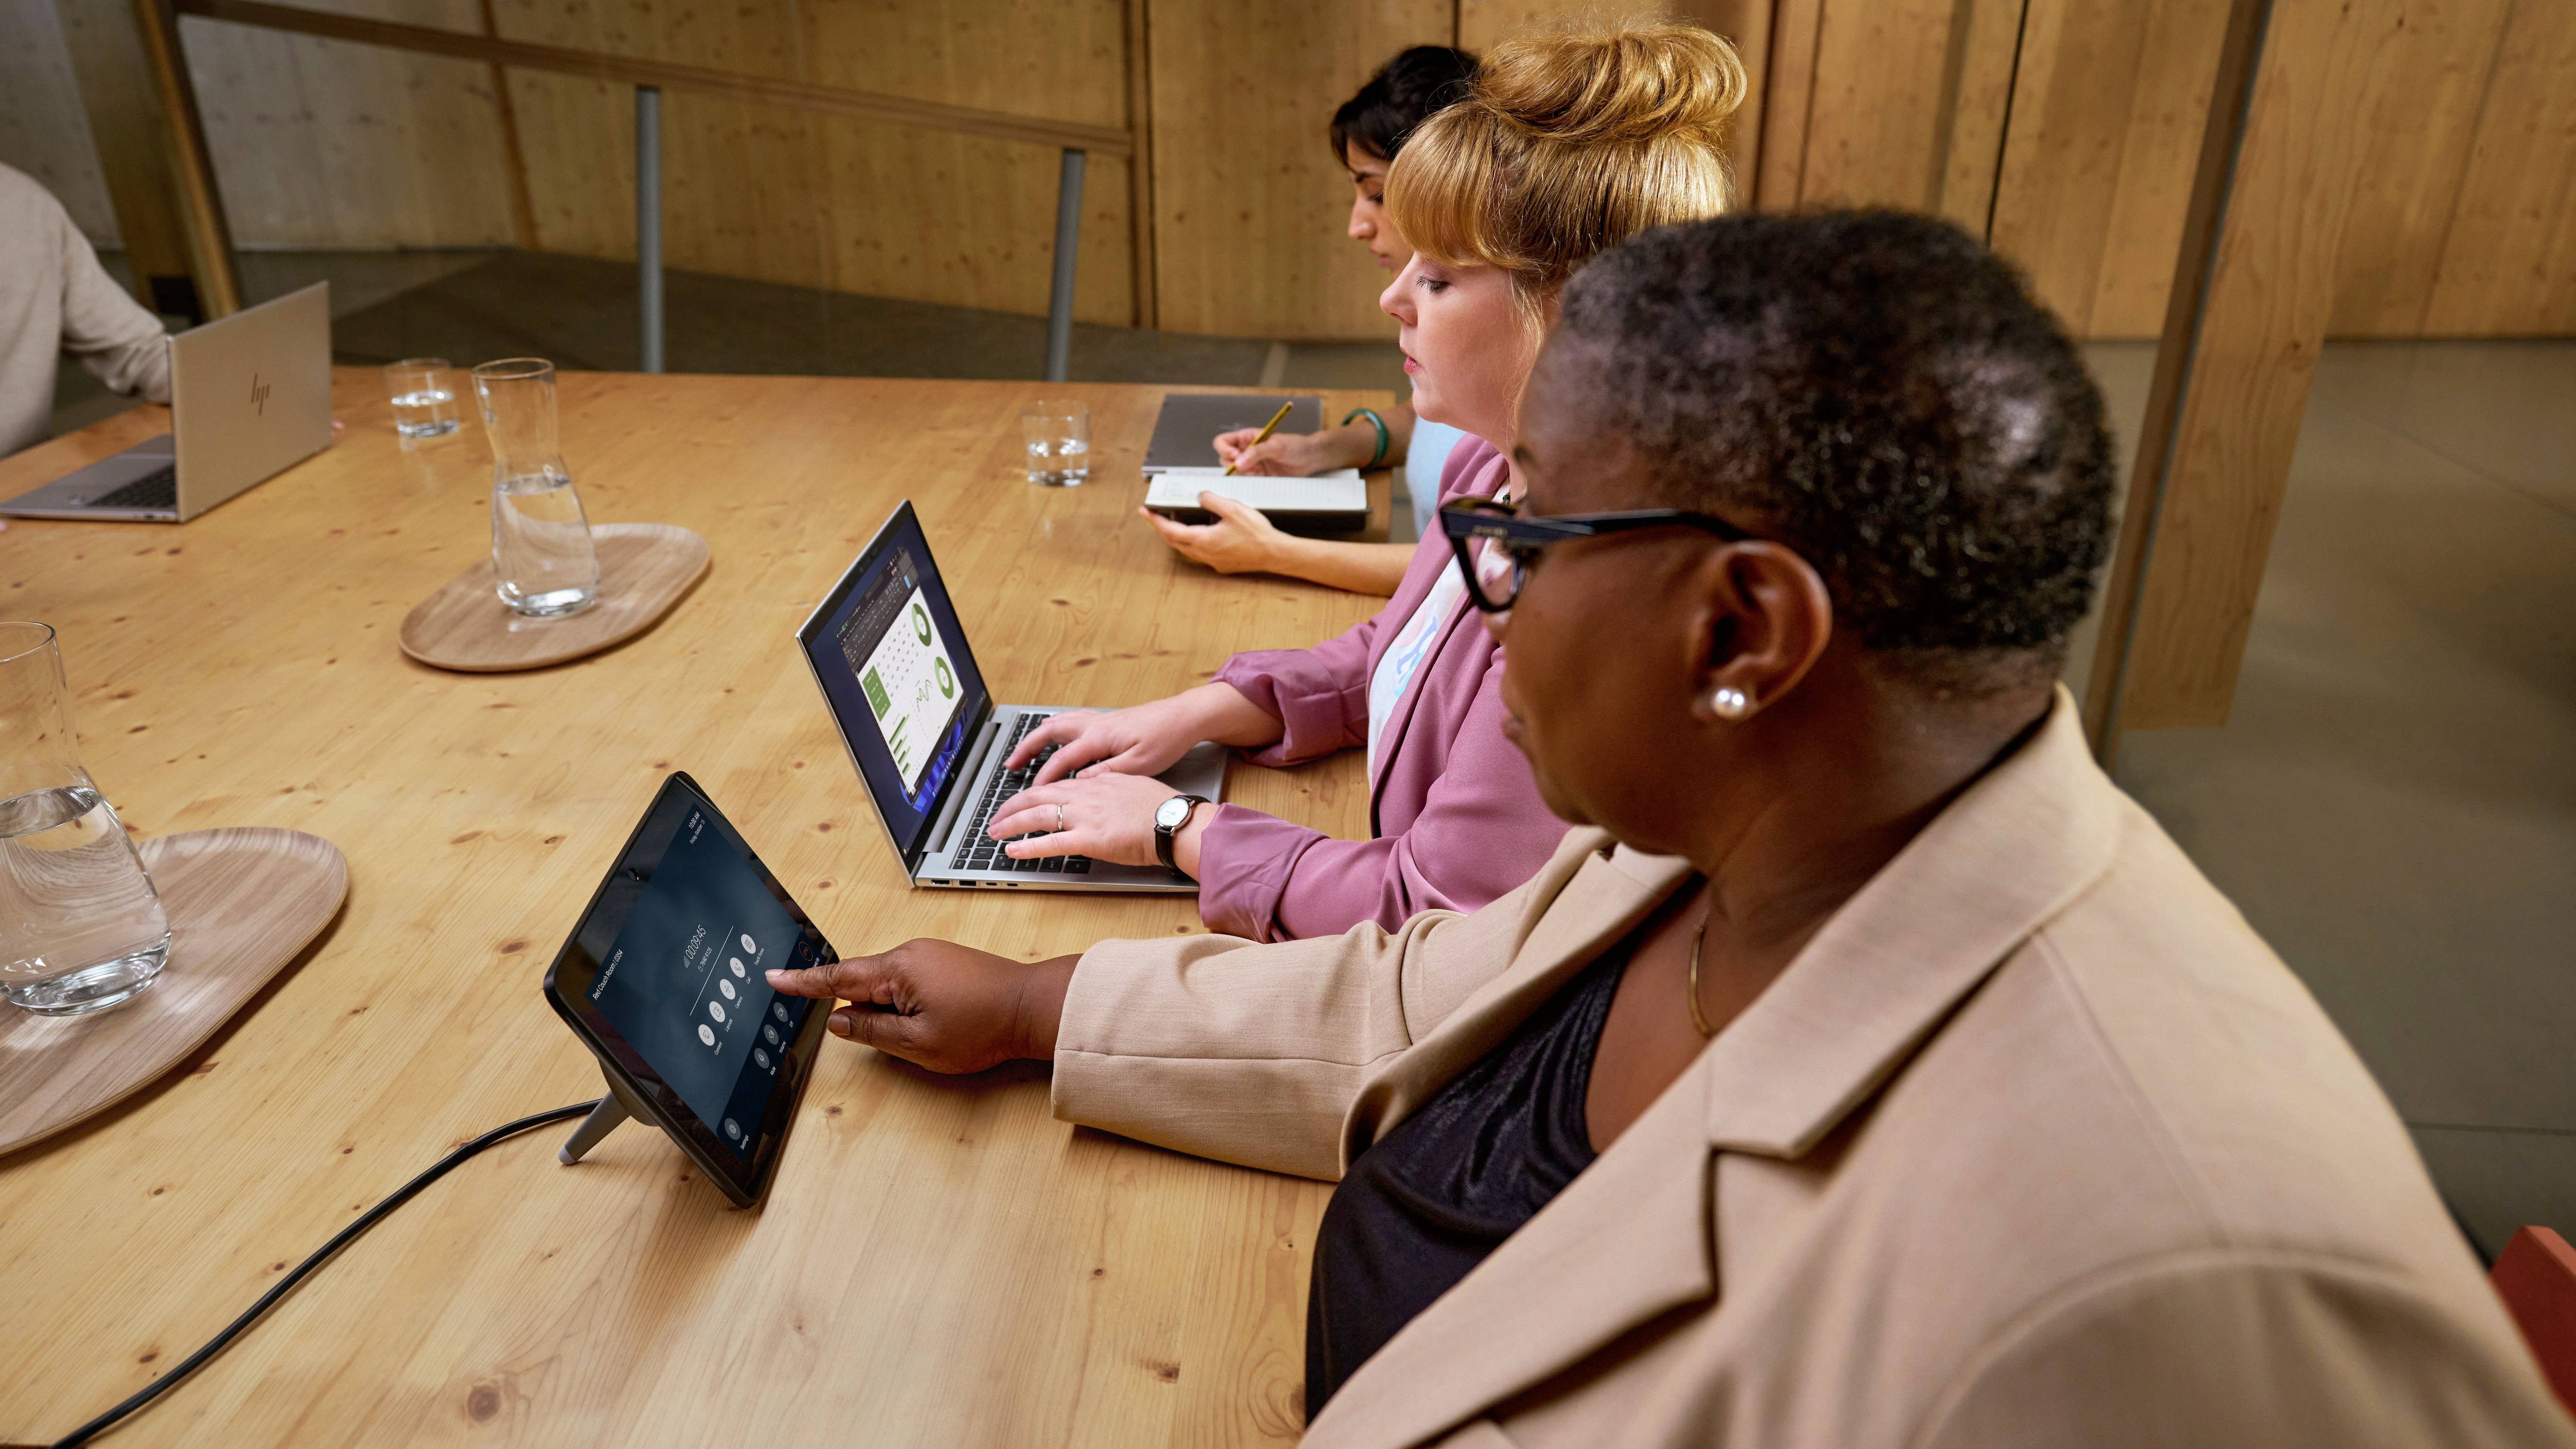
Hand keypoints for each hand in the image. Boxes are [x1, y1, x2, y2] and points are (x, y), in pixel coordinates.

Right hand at [765, 941, 1075, 1074]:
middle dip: (860, 1009)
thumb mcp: (919, 1042)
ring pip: (887, 985)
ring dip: (889, 1010)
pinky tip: (930, 1021)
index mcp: (898, 969)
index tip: (774, 977)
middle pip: (863, 982)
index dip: (804, 983)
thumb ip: (873, 1031)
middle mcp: (910, 953)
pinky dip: (905, 1003)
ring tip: (928, 1032)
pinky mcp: (944, 963)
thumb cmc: (983, 1026)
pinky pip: (908, 982)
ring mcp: (929, 955)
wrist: (1034, 1007)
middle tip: (895, 1034)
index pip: (838, 978)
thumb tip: (840, 1022)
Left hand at [985, 772, 1181, 867]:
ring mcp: (1086, 816)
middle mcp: (1086, 795)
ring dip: (1011, 824)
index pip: (1056, 784)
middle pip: (1038, 795)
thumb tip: (1097, 784)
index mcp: (1096, 782)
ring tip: (995, 832)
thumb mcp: (1132, 784)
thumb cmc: (1162, 807)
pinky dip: (1028, 846)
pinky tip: (1012, 850)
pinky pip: (1051, 842)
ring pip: (1038, 815)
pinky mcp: (1089, 839)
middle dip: (1011, 806)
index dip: (1032, 793)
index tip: (1021, 801)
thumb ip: (1110, 784)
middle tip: (997, 817)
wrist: (1175, 821)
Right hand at [1006, 692, 1208, 783]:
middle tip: (1010, 766)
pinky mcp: (1105, 719)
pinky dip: (1054, 729)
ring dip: (1037, 737)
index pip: (1061, 760)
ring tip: (1024, 752)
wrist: (1182, 717)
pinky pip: (1069, 721)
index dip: (1043, 779)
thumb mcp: (1138, 765)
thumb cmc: (1164, 739)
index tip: (1030, 795)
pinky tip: (1054, 738)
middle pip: (1048, 733)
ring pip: (1057, 724)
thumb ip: (1106, 773)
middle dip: (1026, 749)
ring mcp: (1098, 719)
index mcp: (1098, 737)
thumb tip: (1080, 782)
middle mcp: (1093, 724)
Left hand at [1139, 493, 1296, 575]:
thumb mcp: (1232, 508)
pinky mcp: (1223, 565)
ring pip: (1188, 548)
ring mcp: (1213, 562)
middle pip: (1175, 541)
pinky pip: (1202, 552)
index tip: (1145, 512)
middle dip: (1164, 527)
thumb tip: (1200, 497)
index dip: (1155, 520)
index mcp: (1203, 540)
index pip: (1170, 530)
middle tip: (1159, 514)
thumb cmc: (1257, 534)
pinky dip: (1197, 540)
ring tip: (1182, 518)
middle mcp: (1205, 554)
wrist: (1275, 554)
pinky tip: (1207, 529)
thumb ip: (1211, 500)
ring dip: (1181, 534)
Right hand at [1213, 427, 1331, 475]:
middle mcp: (1246, 450)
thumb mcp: (1276, 446)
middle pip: (1224, 459)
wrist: (1310, 459)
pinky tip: (1261, 478)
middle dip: (1233, 465)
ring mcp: (1250, 463)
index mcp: (1247, 437)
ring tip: (1257, 473)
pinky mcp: (1257, 475)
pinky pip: (1245, 480)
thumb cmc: (1295, 446)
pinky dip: (1249, 481)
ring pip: (1233, 471)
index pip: (1223, 441)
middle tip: (1249, 468)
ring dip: (1241, 474)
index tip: (1236, 456)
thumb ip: (1256, 452)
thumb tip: (1238, 462)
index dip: (1224, 450)